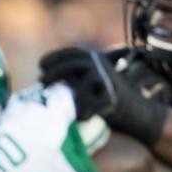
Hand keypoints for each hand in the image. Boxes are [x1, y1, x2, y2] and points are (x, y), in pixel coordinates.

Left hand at [39, 46, 167, 146]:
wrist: (132, 110)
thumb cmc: (99, 97)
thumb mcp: (84, 81)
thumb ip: (69, 77)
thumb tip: (41, 80)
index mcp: (93, 58)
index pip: (73, 53)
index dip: (56, 57)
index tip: (40, 65)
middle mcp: (101, 66)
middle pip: (77, 64)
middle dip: (57, 71)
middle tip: (41, 81)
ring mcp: (108, 81)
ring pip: (87, 83)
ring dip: (72, 93)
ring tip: (62, 105)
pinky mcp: (114, 97)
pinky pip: (98, 103)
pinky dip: (88, 110)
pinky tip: (80, 117)